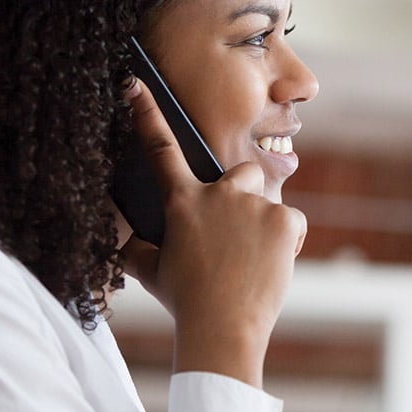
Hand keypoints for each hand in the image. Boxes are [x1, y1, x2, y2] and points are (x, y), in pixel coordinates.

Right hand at [119, 78, 305, 386]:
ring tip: (250, 263)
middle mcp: (217, 193)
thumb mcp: (151, 272)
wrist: (222, 330)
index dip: (146, 114)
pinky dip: (287, 242)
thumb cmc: (186, 303)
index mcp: (181, 202)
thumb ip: (136, 247)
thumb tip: (119, 235)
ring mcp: (251, 204)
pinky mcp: (282, 219)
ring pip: (266, 203)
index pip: (160, 150)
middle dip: (241, 196)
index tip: (134, 82)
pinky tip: (272, 265)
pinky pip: (292, 223)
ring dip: (263, 225)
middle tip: (236, 236)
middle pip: (238, 173)